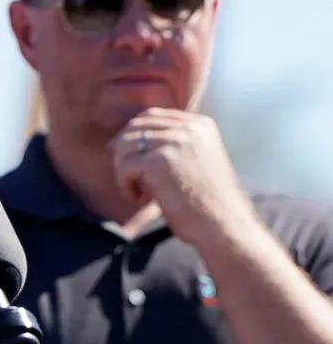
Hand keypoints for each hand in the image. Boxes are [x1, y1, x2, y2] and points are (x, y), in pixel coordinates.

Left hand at [108, 107, 259, 245]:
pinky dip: (125, 184)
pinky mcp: (161, 161)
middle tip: (122, 173)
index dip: (131, 131)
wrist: (225, 228)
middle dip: (121, 149)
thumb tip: (126, 137)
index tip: (118, 149)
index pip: (152, 116)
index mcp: (201, 125)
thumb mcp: (196, 160)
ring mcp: (176, 142)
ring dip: (123, 169)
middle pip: (136, 126)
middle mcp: (190, 128)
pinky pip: (125, 166)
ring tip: (137, 191)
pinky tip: (139, 198)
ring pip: (125, 144)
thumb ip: (172, 144)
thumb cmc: (207, 202)